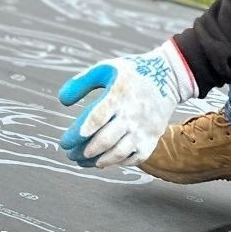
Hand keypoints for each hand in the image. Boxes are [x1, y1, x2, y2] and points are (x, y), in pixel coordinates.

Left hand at [57, 41, 196, 168]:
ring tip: (83, 161)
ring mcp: (144, 128)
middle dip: (84, 151)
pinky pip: (135, 158)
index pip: (96, 118)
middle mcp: (132, 114)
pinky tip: (104, 161)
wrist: (168, 77)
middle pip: (105, 140)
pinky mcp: (153, 138)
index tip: (64, 143)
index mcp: (119, 95)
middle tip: (70, 155)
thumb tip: (62, 101)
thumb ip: (81, 82)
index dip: (78, 134)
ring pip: (119, 152)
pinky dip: (118, 162)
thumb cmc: (130, 73)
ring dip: (98, 161)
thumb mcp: (105, 69)